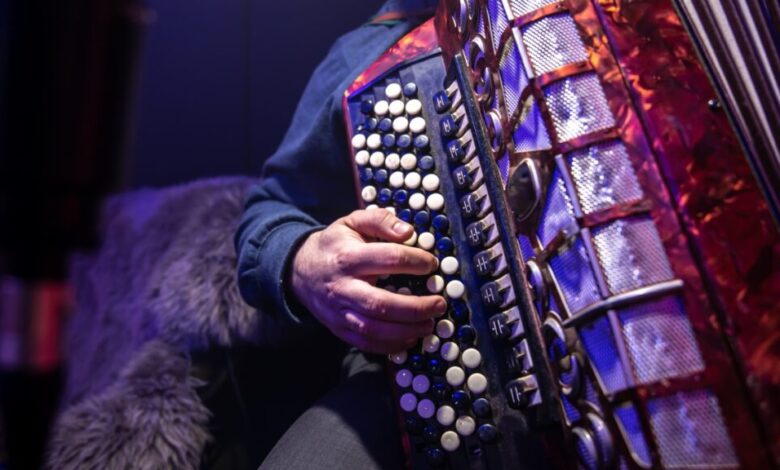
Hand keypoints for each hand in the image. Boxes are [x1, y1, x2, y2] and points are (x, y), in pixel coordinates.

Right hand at [291, 209, 445, 353]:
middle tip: (439, 303)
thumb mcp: (352, 222)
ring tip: (429, 324)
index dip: (415, 262)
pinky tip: (410, 338)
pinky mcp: (339, 328)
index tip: (431, 264)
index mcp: (348, 257)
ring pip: (373, 329)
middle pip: (381, 304)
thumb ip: (380, 221)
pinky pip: (366, 343)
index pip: (388, 259)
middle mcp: (343, 287)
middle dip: (415, 307)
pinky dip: (390, 346)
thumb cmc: (334, 245)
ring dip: (406, 330)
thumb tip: (407, 232)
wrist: (300, 270)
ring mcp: (339, 311)